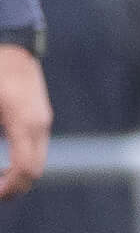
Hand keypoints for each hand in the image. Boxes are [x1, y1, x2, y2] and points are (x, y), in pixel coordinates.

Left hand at [0, 41, 47, 198]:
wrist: (12, 44)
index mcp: (24, 122)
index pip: (25, 169)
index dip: (8, 188)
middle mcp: (39, 124)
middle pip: (35, 170)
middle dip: (15, 187)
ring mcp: (42, 120)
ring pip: (37, 160)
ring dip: (18, 175)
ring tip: (0, 181)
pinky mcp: (40, 116)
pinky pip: (35, 148)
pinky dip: (21, 161)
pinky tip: (4, 163)